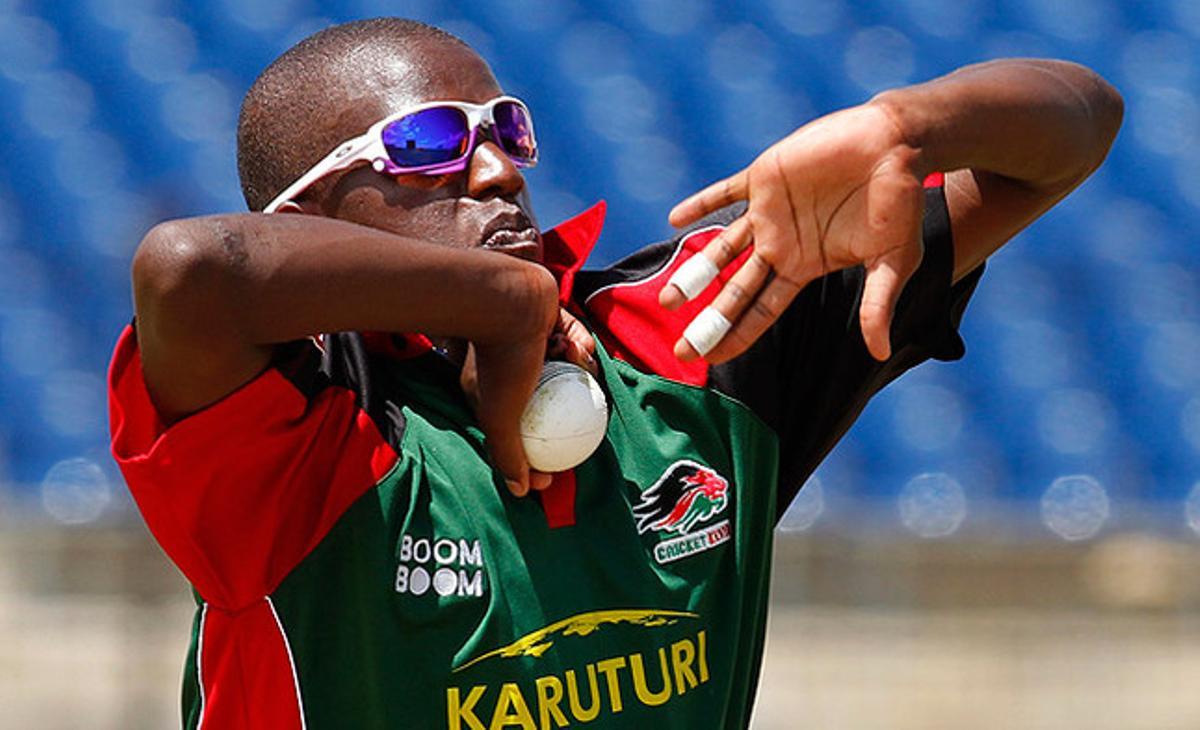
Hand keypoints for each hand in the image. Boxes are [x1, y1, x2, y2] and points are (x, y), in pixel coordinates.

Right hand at [460, 306, 595, 496]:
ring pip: (567, 371)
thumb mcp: (501, 416)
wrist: (506, 300)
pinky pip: (574, 340)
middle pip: (549, 402)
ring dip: (574, 370)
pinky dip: (578, 344)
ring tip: (575, 365)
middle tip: (586, 426)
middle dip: (567, 412)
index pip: (519, 431)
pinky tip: (580, 347)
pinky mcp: (550, 320)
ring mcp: (532, 344)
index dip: (537, 454)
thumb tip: (521, 492)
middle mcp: (512, 369)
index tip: (553, 472)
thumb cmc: (499, 358)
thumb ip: (508, 454)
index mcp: (492, 392)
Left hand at [660, 103, 926, 362]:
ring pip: (722, 248)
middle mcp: (780, 244)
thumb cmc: (899, 202)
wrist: (896, 145)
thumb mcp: (892, 260)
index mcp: (804, 266)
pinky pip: (725, 192)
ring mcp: (769, 212)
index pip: (762, 311)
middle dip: (709, 321)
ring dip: (694, 272)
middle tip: (682, 349)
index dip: (737, 335)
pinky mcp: (765, 176)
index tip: (711, 359)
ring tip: (666, 299)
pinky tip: (675, 219)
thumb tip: (880, 353)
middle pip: (735, 291)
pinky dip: (701, 204)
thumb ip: (877, 304)